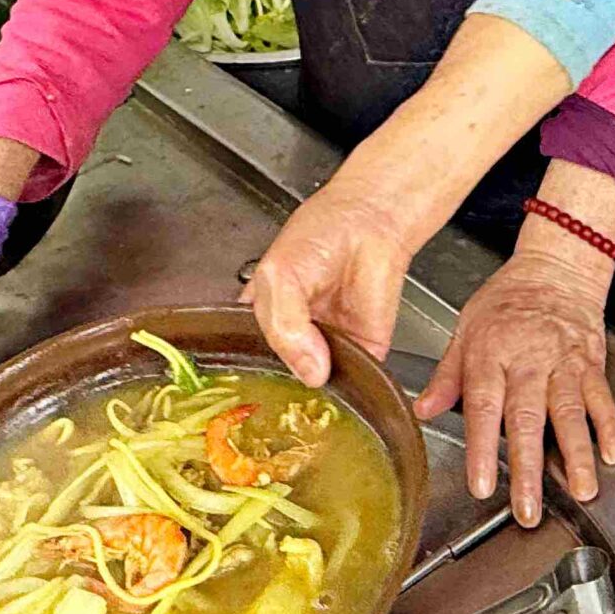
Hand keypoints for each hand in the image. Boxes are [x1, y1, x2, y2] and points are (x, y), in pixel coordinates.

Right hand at [241, 182, 419, 388]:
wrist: (371, 220)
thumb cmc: (320, 234)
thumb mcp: (279, 276)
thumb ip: (284, 327)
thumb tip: (310, 372)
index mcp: (262, 319)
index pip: (243, 360)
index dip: (244, 375)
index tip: (245, 388)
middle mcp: (293, 339)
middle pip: (277, 380)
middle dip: (279, 389)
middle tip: (280, 390)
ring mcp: (326, 350)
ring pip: (314, 389)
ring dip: (314, 392)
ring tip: (311, 377)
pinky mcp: (362, 354)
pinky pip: (354, 384)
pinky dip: (351, 388)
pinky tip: (340, 379)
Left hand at [414, 240, 614, 526]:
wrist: (556, 268)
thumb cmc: (507, 300)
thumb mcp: (465, 328)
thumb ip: (448, 374)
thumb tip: (423, 409)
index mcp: (491, 353)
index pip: (484, 407)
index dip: (482, 449)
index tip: (481, 485)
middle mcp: (529, 360)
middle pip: (528, 419)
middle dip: (529, 469)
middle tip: (528, 509)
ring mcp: (564, 362)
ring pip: (570, 413)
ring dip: (577, 455)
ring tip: (581, 491)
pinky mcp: (592, 363)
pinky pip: (602, 398)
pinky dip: (608, 427)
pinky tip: (611, 455)